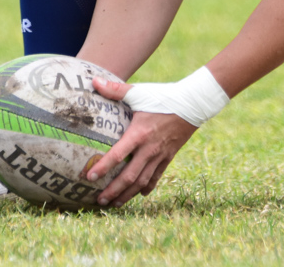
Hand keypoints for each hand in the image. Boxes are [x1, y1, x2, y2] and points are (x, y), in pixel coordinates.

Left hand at [85, 78, 197, 206]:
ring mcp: (160, 155)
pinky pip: (157, 176)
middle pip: (129, 176)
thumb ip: (115, 89)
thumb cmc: (164, 96)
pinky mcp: (169, 156)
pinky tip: (140, 194)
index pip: (117, 155)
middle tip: (99, 200)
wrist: (193, 104)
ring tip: (114, 204)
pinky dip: (148, 187)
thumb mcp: (138, 92)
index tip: (89, 177)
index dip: (103, 168)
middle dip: (113, 190)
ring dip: (127, 194)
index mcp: (139, 134)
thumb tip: (94, 80)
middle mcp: (149, 149)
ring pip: (142, 181)